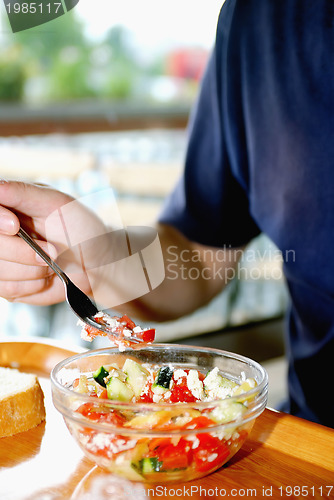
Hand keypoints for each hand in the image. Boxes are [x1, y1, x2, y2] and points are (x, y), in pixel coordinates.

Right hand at [0, 181, 104, 304]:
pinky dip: (34, 283)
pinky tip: (46, 275)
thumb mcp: (56, 202)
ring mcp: (1, 260)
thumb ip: (22, 193)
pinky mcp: (6, 284)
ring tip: (53, 261)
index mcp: (5, 207)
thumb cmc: (79, 227)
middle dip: (22, 251)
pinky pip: (9, 288)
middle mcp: (0, 234)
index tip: (14, 225)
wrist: (95, 262)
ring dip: (33, 269)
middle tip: (52, 250)